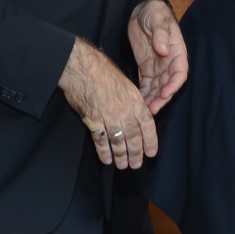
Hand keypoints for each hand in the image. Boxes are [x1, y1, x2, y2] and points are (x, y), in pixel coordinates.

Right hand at [60, 37, 155, 168]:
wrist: (82, 68)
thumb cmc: (103, 72)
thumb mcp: (127, 84)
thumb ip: (133, 102)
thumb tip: (138, 117)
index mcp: (135, 101)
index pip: (147, 126)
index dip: (150, 141)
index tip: (151, 153)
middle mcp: (124, 111)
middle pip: (133, 138)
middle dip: (135, 153)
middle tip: (136, 164)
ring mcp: (108, 117)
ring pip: (118, 141)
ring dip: (121, 155)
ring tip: (122, 165)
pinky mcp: (92, 120)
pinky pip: (100, 140)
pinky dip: (104, 151)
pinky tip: (107, 159)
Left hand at [127, 0, 188, 112]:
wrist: (142, 10)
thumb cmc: (155, 13)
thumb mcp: (158, 20)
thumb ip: (161, 35)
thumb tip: (163, 50)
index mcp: (177, 52)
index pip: (179, 73)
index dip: (173, 85)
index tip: (165, 93)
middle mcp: (169, 63)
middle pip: (168, 85)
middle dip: (161, 98)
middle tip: (151, 109)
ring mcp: (158, 67)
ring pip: (156, 88)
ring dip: (152, 100)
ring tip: (143, 111)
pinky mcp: (146, 68)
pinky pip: (146, 85)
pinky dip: (143, 94)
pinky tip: (137, 103)